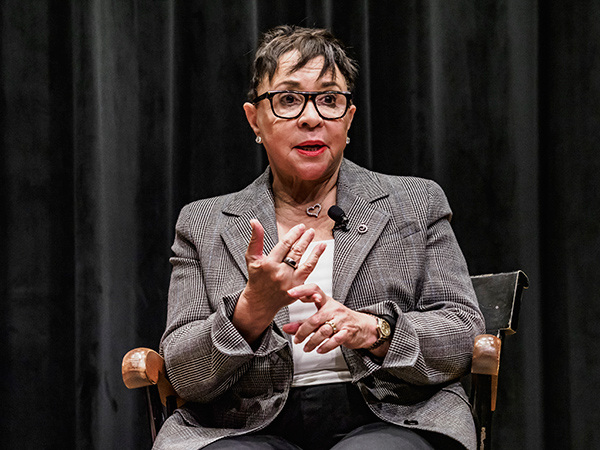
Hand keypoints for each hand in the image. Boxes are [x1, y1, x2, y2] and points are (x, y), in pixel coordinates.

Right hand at [233, 219, 326, 342]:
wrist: (260, 301)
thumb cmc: (256, 278)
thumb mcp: (251, 257)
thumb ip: (255, 239)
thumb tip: (254, 222)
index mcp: (268, 264)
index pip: (284, 245)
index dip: (294, 234)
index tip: (300, 227)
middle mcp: (280, 273)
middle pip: (296, 252)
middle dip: (304, 239)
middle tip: (309, 230)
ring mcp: (290, 281)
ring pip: (305, 262)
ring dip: (313, 250)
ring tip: (317, 239)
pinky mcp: (297, 288)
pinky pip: (308, 272)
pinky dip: (315, 260)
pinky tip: (319, 251)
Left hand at [282, 283, 378, 353]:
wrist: (364, 327)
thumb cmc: (341, 319)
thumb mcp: (322, 317)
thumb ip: (304, 323)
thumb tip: (287, 328)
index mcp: (327, 301)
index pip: (314, 290)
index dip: (302, 290)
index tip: (290, 292)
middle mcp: (334, 309)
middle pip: (315, 319)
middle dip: (303, 331)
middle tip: (297, 339)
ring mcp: (341, 320)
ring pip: (323, 331)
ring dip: (312, 341)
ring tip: (307, 347)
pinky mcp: (347, 332)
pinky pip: (334, 340)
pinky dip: (325, 347)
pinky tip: (319, 349)